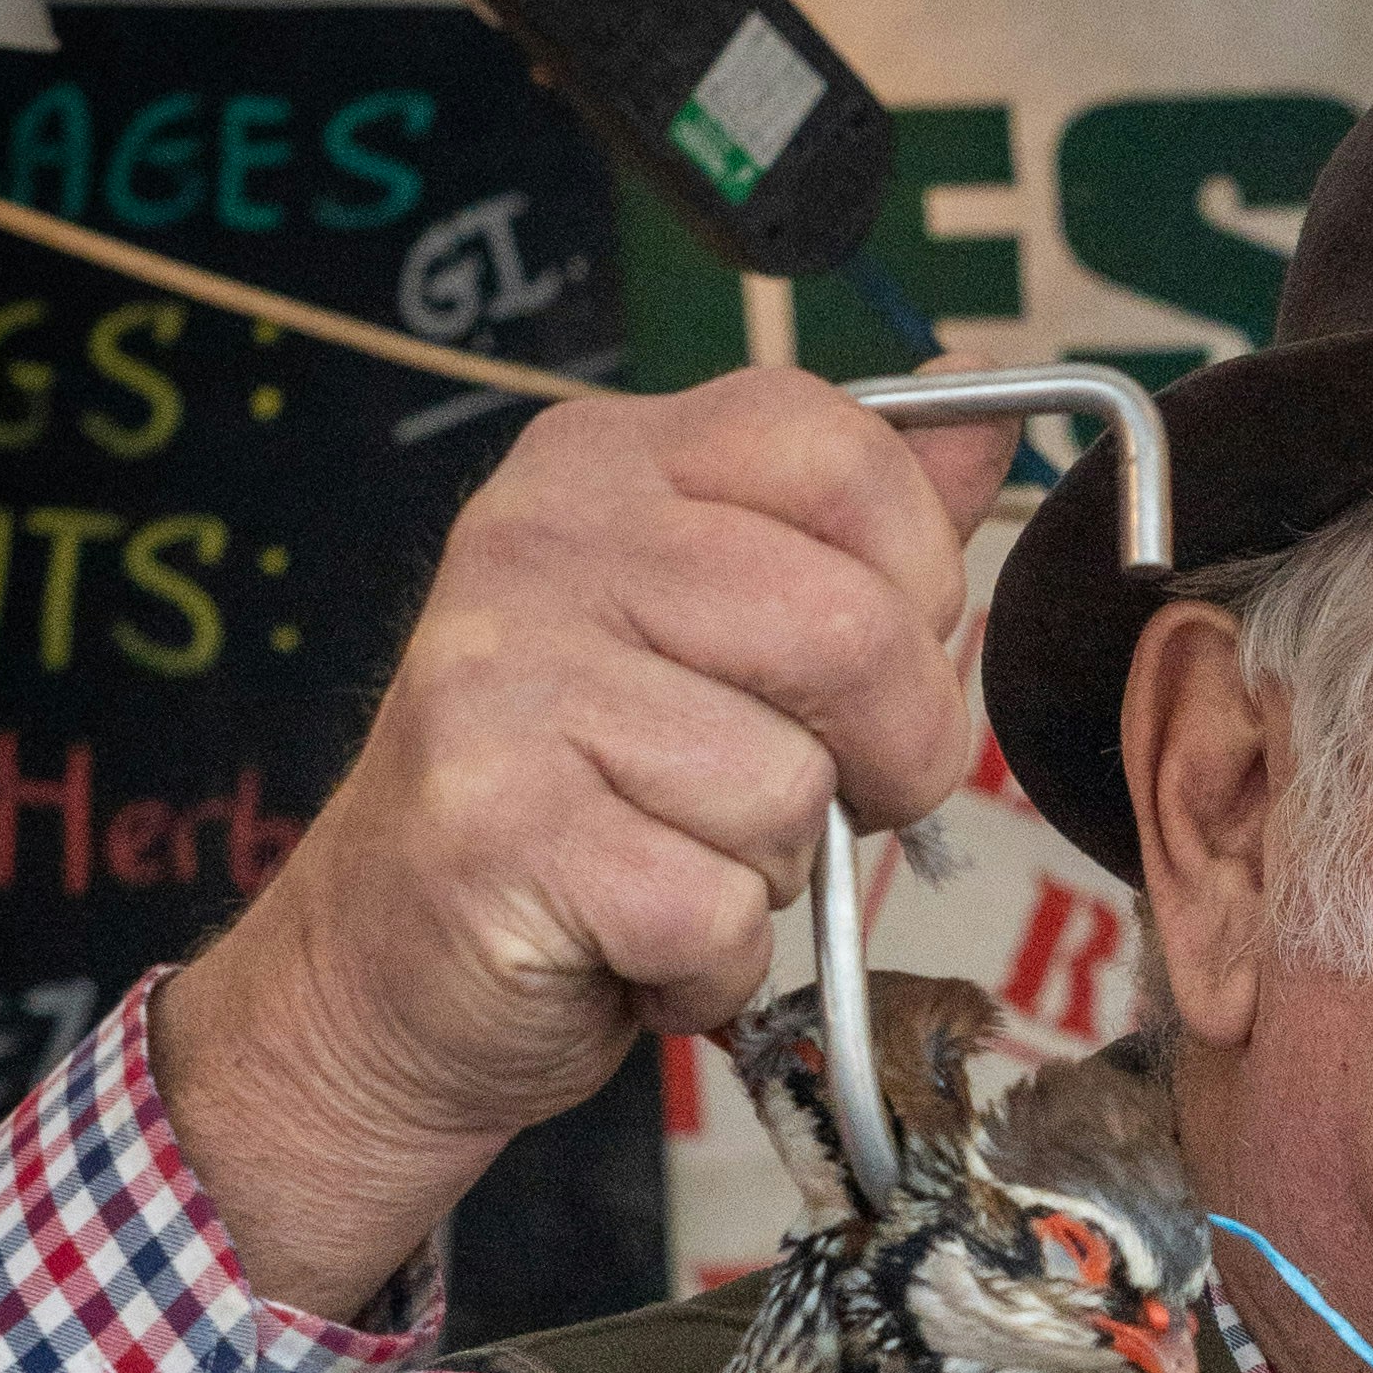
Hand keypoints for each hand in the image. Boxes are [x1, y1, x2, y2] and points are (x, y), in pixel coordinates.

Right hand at [153, 370, 1012, 1317]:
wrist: (387, 969)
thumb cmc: (580, 806)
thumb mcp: (711, 632)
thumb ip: (850, 528)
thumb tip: (985, 403)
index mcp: (603, 465)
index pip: (843, 453)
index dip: (914, 585)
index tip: (867, 672)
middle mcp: (538, 544)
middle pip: (851, 631)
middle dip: (885, 759)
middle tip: (803, 806)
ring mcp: (504, 684)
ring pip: (789, 788)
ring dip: (771, 875)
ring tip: (675, 864)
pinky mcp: (500, 834)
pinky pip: (716, 910)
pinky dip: (711, 967)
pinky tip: (638, 945)